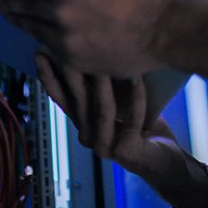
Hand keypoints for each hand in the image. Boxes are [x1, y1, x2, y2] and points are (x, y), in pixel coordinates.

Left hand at [0, 0, 174, 75]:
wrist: (168, 30)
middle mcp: (61, 13)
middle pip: (19, 6)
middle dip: (1, 1)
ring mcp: (67, 40)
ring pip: (31, 29)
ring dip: (16, 20)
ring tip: (7, 14)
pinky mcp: (76, 60)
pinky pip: (48, 46)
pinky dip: (38, 36)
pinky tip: (34, 31)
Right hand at [37, 54, 207, 207]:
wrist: (165, 160)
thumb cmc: (143, 126)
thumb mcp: (119, 102)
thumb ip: (103, 86)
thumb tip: (91, 49)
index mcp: (82, 124)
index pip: (61, 99)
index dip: (50, 77)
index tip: (41, 53)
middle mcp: (88, 137)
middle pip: (78, 102)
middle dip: (74, 72)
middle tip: (72, 47)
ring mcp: (105, 147)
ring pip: (103, 110)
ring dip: (106, 83)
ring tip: (108, 57)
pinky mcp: (126, 151)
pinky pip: (132, 120)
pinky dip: (136, 97)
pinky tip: (138, 77)